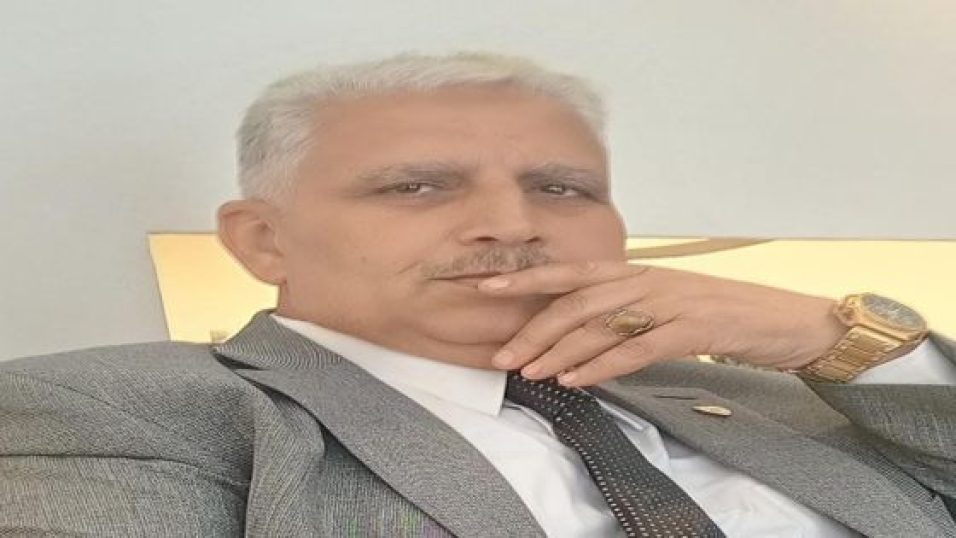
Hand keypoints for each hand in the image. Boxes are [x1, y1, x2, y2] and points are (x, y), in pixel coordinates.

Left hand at [478, 262, 845, 386]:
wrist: (783, 319)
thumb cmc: (720, 312)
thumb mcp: (665, 301)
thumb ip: (624, 308)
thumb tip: (577, 330)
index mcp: (635, 271)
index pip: (570, 272)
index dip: (526, 278)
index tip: (486, 287)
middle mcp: (645, 280)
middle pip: (575, 302)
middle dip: (533, 329)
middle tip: (501, 356)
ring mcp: (668, 302)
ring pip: (599, 324)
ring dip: (558, 350)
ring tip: (529, 373)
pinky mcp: (689, 328)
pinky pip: (635, 348)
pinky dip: (601, 365)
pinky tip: (576, 379)